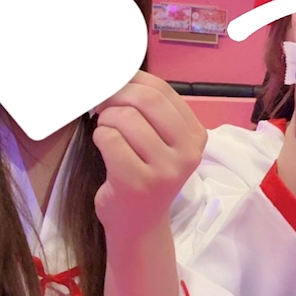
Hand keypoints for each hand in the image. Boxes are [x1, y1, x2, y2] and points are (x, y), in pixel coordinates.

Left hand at [92, 71, 206, 241]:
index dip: (132, 80)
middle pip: (146, 99)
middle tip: (102, 105)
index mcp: (196, 136)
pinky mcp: (138, 182)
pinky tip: (105, 149)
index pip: (163, 90)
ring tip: (107, 132)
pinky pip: (109, 139)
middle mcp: (188, 152)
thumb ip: (151, 110)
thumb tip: (119, 70)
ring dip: (106, 120)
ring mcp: (165, 169)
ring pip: (124, 117)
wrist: (139, 224)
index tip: (114, 86)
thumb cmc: (144, 174)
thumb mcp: (161, 141)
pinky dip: (99, 137)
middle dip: (116, 96)